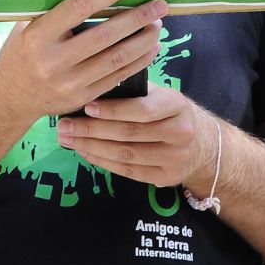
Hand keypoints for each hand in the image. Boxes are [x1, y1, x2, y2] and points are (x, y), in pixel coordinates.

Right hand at [0, 0, 167, 123]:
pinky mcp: (83, 98)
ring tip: (158, 24)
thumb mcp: (28, 25)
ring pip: (116, 58)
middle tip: (159, 4)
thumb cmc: (22, 50)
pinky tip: (151, 48)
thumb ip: (54, 7)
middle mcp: (54, 60)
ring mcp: (69, 83)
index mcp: (39, 35)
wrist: (9, 97)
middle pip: (106, 35)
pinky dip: (139, 61)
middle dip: (138, 17)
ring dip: (143, 40)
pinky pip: (117, 77)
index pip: (81, 5)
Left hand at [55, 85, 217, 188]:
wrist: (200, 143)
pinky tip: (86, 152)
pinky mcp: (166, 177)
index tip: (86, 107)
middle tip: (64, 126)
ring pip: (126, 155)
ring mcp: (175, 157)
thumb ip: (133, 91)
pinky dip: (103, 162)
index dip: (112, 110)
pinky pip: (128, 171)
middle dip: (92, 130)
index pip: (142, 109)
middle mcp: (180, 132)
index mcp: (176, 104)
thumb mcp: (159, 94)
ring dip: (92, 148)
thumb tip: (92, 88)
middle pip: (129, 134)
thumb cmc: (168, 111)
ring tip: (69, 140)